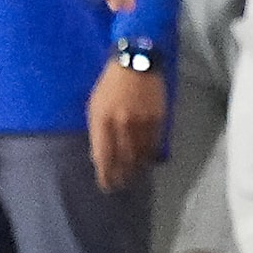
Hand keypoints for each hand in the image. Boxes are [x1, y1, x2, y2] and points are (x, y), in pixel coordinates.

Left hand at [87, 62, 166, 191]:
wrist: (136, 65)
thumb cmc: (110, 85)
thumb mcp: (95, 106)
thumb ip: (97, 131)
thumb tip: (101, 155)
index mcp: (101, 120)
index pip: (103, 156)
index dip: (105, 174)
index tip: (106, 185)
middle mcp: (121, 124)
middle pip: (122, 159)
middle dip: (120, 176)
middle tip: (120, 186)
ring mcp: (141, 122)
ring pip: (139, 154)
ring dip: (136, 169)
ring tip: (133, 178)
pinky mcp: (157, 118)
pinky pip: (154, 143)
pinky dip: (150, 155)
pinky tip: (147, 162)